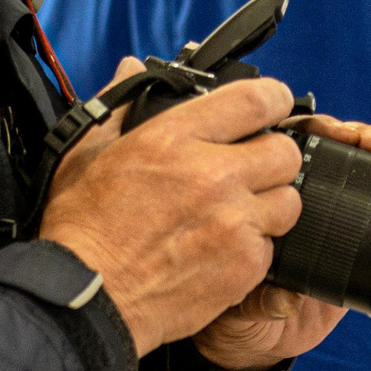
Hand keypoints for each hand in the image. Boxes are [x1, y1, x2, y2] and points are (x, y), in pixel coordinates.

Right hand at [41, 58, 306, 354]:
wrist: (89, 302)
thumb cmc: (82, 230)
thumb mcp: (86, 154)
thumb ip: (120, 106)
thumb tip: (131, 67)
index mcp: (174, 138)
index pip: (255, 100)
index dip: (274, 99)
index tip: (274, 106)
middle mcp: (212, 175)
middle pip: (285, 152)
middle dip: (274, 159)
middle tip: (252, 171)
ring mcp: (234, 222)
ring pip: (289, 201)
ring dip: (270, 206)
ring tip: (238, 216)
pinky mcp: (244, 266)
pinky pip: (273, 247)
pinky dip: (255, 249)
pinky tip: (223, 252)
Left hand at [191, 113, 370, 370]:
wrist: (257, 341)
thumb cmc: (233, 313)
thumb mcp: (240, 305)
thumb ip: (259, 300)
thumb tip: (286, 298)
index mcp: (260, 198)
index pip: (286, 149)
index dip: (314, 132)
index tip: (337, 133)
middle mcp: (296, 198)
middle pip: (328, 149)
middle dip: (359, 138)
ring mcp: (327, 214)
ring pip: (356, 169)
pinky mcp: (354, 238)